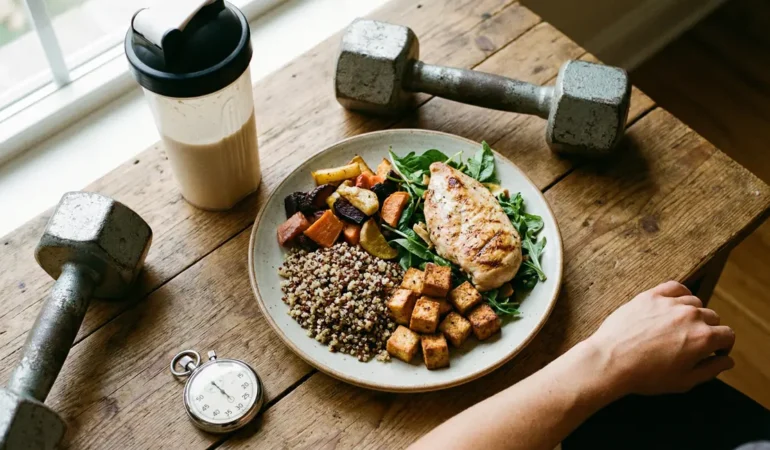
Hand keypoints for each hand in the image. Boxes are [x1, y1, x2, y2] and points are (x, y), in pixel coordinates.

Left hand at [587, 281, 734, 395]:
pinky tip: (676, 303)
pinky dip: (680, 293)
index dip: (722, 346)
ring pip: (694, 302)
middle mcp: (691, 316)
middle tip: (692, 342)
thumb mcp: (684, 381)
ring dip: (693, 313)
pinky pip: (675, 287)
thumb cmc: (645, 375)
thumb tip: (727, 360)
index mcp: (703, 338)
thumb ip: (711, 370)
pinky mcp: (650, 295)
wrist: (610, 360)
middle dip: (708, 330)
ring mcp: (670, 303)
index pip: (727, 335)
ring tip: (679, 326)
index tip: (713, 352)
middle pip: (712, 317)